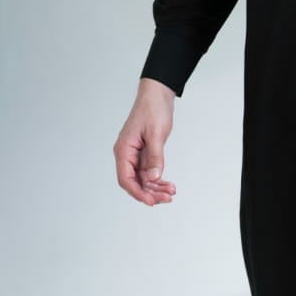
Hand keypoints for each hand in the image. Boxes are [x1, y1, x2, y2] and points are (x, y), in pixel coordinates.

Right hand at [114, 79, 177, 205]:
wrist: (158, 95)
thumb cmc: (152, 109)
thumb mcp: (156, 134)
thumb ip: (155, 157)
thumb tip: (153, 177)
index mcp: (124, 149)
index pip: (126, 178)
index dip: (137, 192)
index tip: (151, 201)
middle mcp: (127, 154)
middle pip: (135, 182)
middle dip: (150, 192)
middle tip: (167, 198)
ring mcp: (135, 154)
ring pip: (143, 179)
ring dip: (156, 187)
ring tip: (171, 192)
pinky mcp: (144, 153)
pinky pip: (149, 171)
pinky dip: (158, 178)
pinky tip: (168, 184)